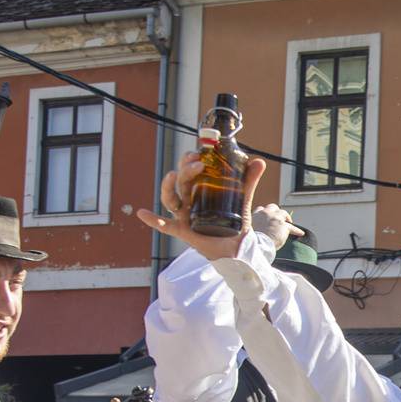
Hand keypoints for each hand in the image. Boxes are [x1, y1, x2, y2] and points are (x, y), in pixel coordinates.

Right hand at [135, 151, 269, 261]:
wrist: (238, 249)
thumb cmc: (236, 223)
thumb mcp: (243, 199)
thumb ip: (249, 181)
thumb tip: (259, 161)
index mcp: (200, 190)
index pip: (190, 170)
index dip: (190, 160)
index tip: (199, 152)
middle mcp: (189, 201)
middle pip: (181, 181)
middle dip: (186, 169)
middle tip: (198, 163)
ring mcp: (184, 215)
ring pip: (171, 199)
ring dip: (168, 186)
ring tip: (173, 175)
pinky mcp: (184, 231)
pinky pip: (165, 225)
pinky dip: (153, 220)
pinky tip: (142, 213)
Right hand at [250, 202, 300, 248]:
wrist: (258, 246)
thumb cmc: (254, 242)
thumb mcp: (250, 231)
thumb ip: (257, 226)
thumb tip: (262, 230)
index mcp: (255, 215)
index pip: (261, 209)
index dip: (265, 213)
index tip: (267, 216)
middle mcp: (265, 214)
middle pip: (273, 207)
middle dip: (276, 211)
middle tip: (279, 217)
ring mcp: (275, 218)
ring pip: (283, 213)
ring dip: (286, 217)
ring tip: (289, 221)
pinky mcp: (283, 225)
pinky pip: (292, 227)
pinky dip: (296, 230)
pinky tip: (300, 233)